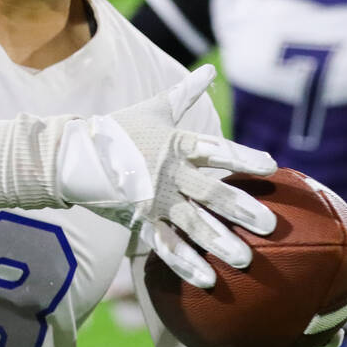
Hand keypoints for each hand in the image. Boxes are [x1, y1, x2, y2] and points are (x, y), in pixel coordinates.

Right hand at [57, 64, 277, 287]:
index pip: (216, 150)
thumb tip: (209, 68)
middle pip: (210, 192)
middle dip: (240, 208)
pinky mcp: (139, 221)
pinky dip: (185, 262)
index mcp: (177, 144)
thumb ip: (185, 92)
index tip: (271, 166)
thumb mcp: (154, 108)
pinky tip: (207, 278)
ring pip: (191, 224)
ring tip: (245, 259)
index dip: (243, 157)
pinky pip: (164, 245)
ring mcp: (154, 200)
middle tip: (269, 225)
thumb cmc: (120, 129)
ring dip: (219, 242)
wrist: (75, 156)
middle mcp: (169, 173)